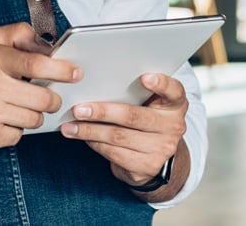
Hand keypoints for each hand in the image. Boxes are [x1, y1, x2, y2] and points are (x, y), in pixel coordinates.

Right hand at [0, 22, 80, 150]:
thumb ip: (16, 34)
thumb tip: (46, 44)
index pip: (38, 63)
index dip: (62, 69)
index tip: (76, 73)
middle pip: (44, 98)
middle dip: (50, 98)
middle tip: (45, 95)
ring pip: (34, 120)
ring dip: (31, 115)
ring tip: (15, 105)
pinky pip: (18, 136)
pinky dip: (14, 130)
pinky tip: (1, 119)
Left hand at [59, 73, 187, 189]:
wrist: (157, 156)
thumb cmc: (146, 119)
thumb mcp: (150, 104)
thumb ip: (135, 92)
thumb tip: (96, 85)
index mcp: (175, 104)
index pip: (174, 91)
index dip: (161, 84)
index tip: (145, 78)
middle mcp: (174, 126)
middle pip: (134, 116)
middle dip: (103, 112)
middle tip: (79, 109)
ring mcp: (163, 148)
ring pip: (119, 137)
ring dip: (90, 131)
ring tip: (70, 127)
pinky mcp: (148, 166)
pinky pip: (115, 154)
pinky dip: (96, 144)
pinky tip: (83, 138)